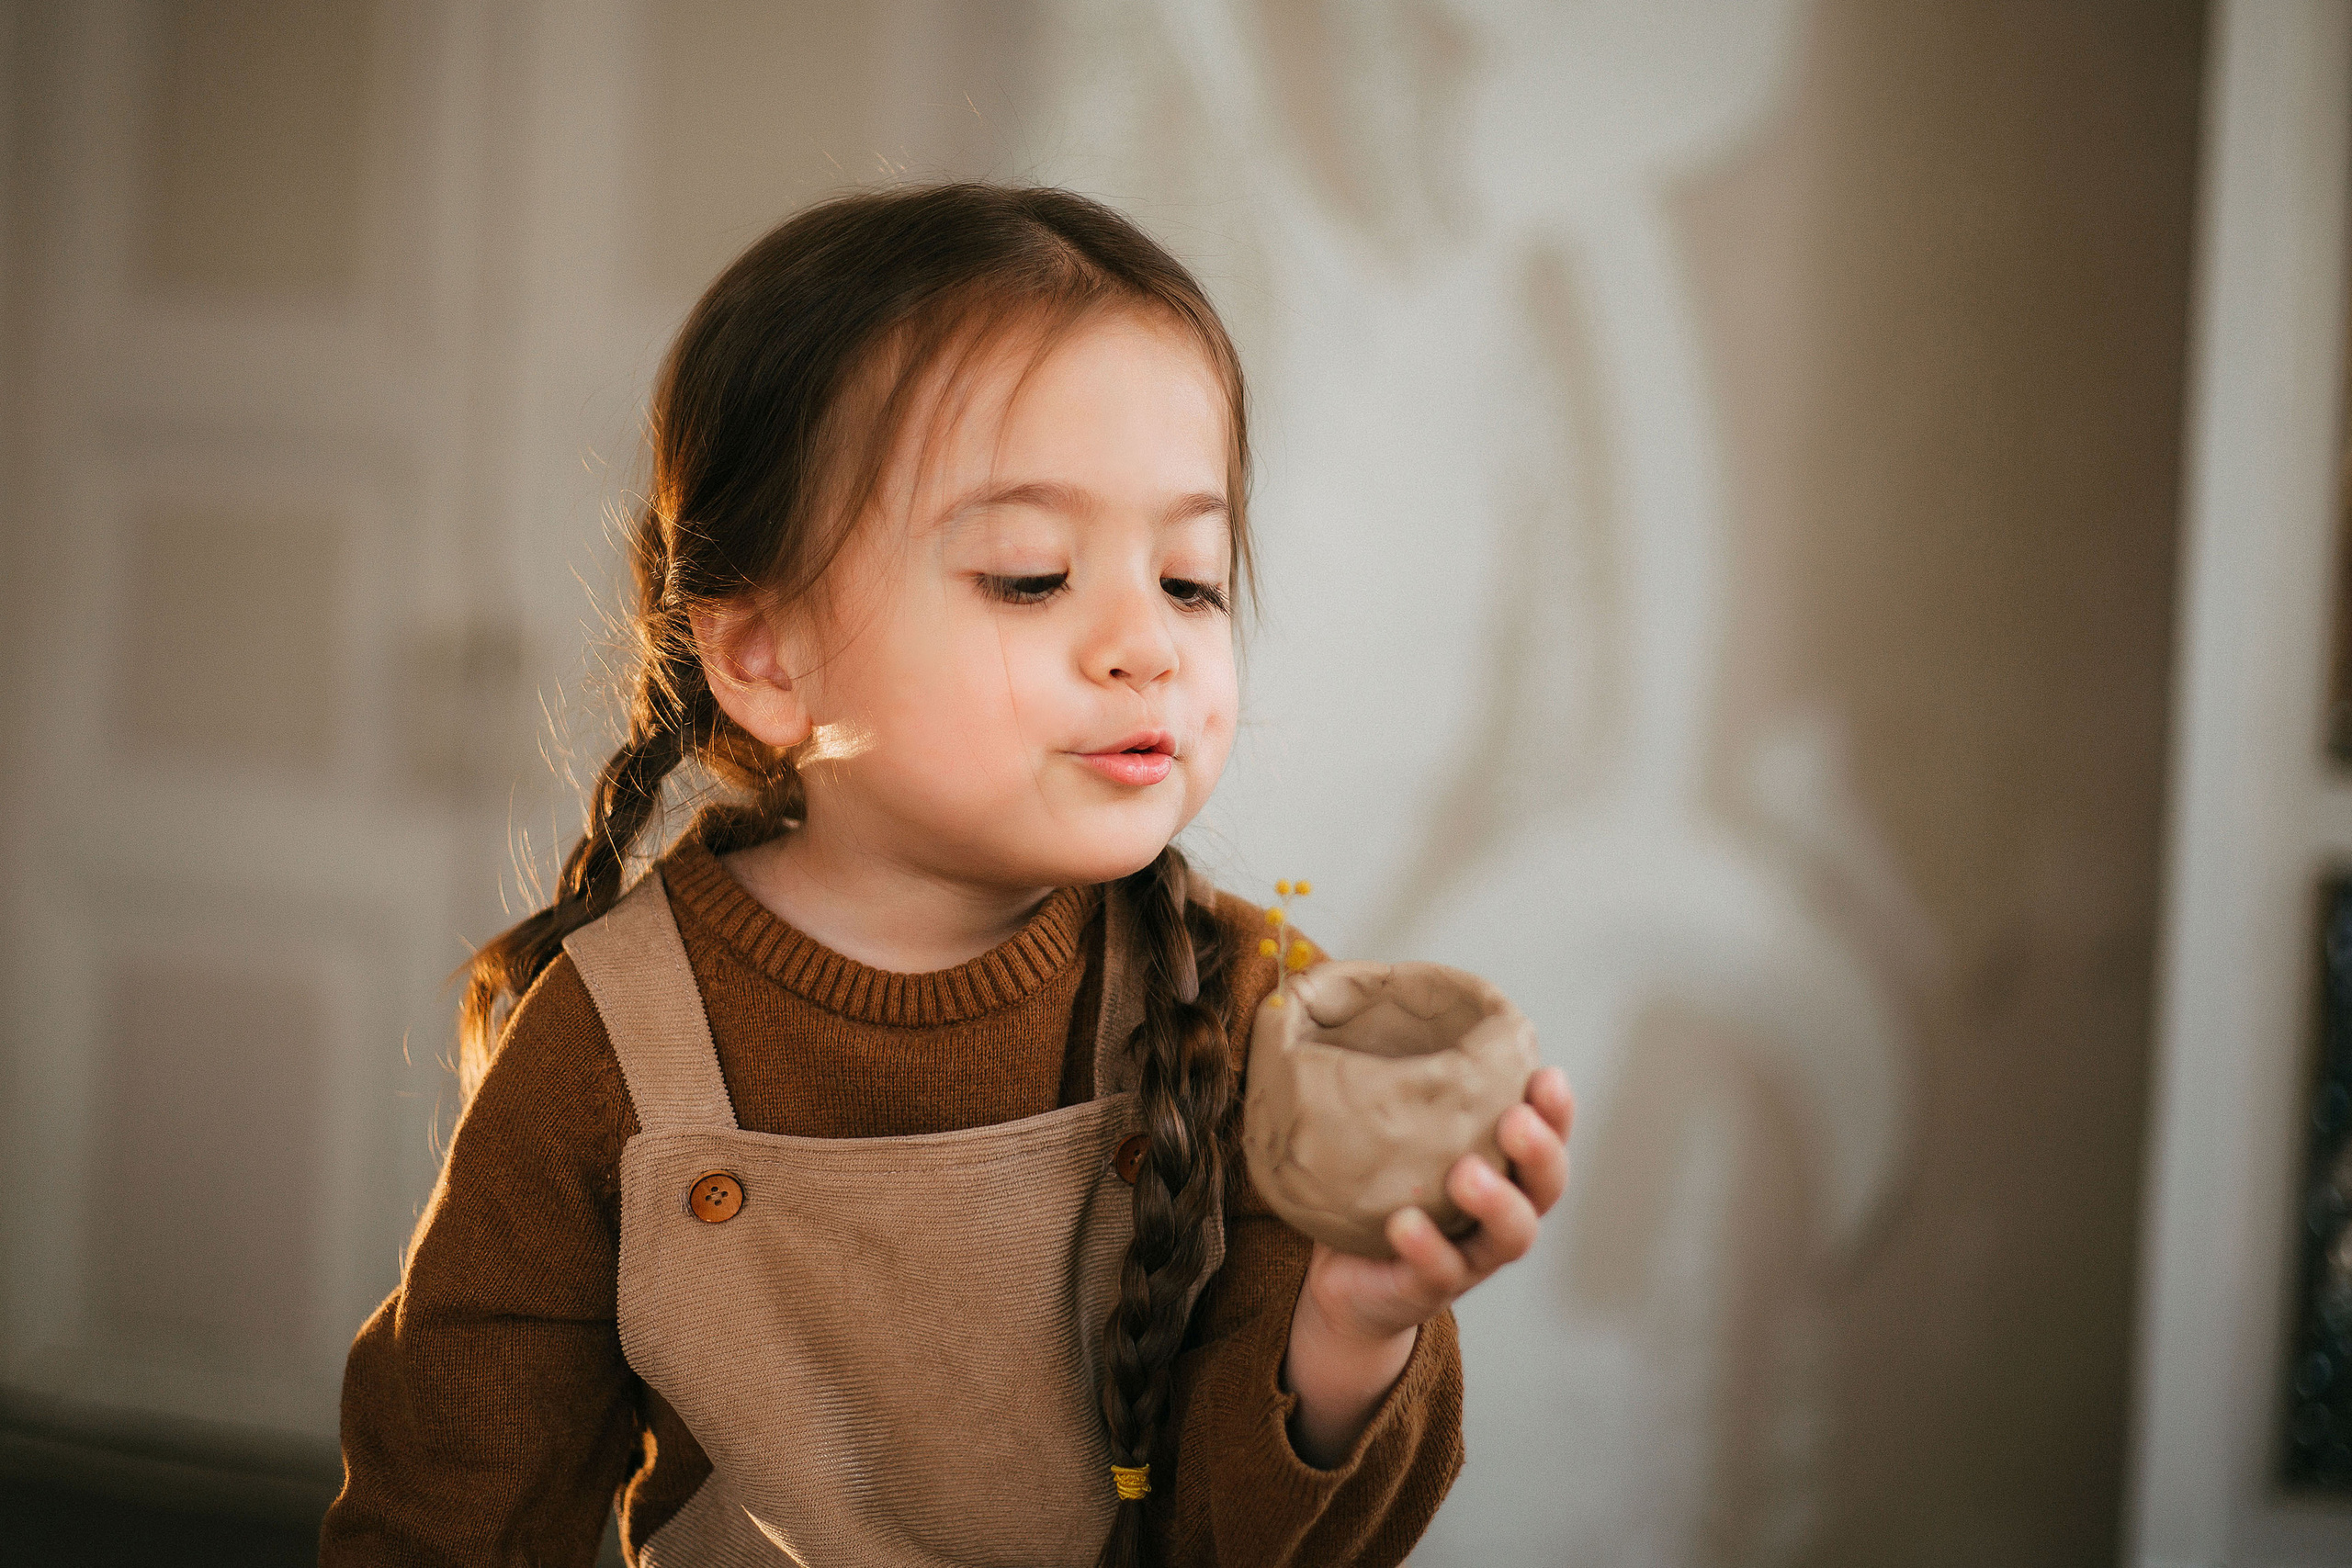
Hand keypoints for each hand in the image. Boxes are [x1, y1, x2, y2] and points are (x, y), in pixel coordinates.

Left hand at [1282, 1066, 1573, 1463]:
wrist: (1349, 1285)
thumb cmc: (1376, 1195)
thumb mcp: (1391, 1137)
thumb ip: (1394, 1089)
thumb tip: (1343, 995)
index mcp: (1501, 1167)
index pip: (1547, 1133)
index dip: (1556, 1109)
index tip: (1545, 1073)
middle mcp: (1501, 1211)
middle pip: (1546, 1185)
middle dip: (1541, 1149)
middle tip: (1515, 1120)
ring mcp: (1473, 1255)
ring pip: (1512, 1233)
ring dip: (1496, 1201)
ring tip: (1467, 1174)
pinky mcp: (1432, 1288)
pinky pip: (1439, 1271)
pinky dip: (1426, 1248)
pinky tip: (1404, 1224)